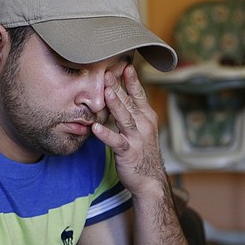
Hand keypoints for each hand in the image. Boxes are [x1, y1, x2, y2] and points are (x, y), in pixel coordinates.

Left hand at [91, 64, 165, 197]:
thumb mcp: (141, 129)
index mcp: (146, 117)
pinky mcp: (127, 152)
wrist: (150, 180)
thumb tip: (119, 96)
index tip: (125, 65)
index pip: (139, 94)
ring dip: (115, 104)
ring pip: (124, 118)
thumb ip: (131, 113)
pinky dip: (105, 135)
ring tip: (105, 92)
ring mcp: (136, 138)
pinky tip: (95, 128)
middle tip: (107, 71)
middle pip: (129, 102)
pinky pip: (115, 142)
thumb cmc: (142, 153)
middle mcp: (143, 125)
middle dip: (118, 86)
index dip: (132, 80)